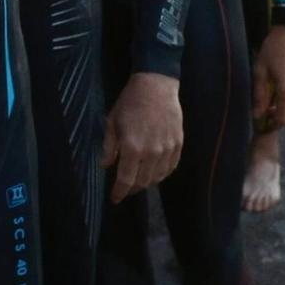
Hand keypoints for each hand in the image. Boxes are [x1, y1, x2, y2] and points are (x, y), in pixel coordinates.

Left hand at [99, 72, 183, 202]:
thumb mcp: (112, 122)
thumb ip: (109, 147)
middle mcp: (151, 153)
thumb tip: (106, 166)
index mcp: (132, 148)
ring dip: (147, 182)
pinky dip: (162, 173)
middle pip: (142, 182)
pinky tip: (155, 172)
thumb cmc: (129, 102)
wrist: (155, 85)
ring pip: (157, 177)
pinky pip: (171, 167)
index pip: (126, 180)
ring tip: (139, 180)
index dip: (119, 192)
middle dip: (132, 188)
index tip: (115, 199)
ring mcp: (167, 149)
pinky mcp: (178, 144)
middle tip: (125, 187)